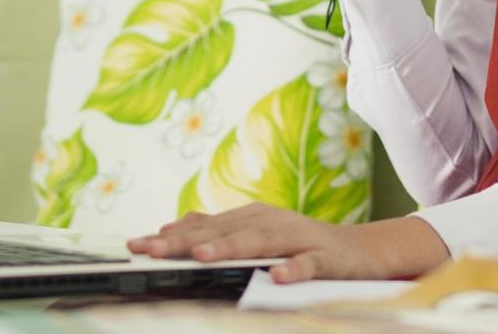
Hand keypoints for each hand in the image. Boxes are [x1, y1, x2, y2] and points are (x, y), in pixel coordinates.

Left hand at [126, 202, 450, 281]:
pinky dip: (294, 269)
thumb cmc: (302, 245)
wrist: (361, 252)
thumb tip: (174, 226)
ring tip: (202, 255)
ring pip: (261, 242)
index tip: (136, 245)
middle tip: (153, 250)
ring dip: (230, 247)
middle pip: (224, 231)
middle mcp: (271, 222)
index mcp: (251, 218)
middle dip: (186, 240)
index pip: (204, 227)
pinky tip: (277, 278)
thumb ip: (220, 231)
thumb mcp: (258, 235)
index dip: (170, 236)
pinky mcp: (327, 257)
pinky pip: (309, 263)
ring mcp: (299, 238)